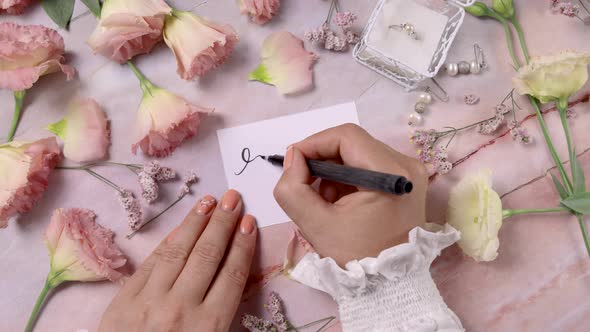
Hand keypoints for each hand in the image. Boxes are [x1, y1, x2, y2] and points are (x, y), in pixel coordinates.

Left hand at [99, 190, 256, 331]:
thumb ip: (221, 315)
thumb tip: (232, 275)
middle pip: (208, 255)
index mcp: (208, 326)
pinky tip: (181, 227)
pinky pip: (151, 262)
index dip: (242, 245)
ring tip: (210, 202)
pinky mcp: (124, 299)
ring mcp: (149, 301)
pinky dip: (169, 241)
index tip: (249, 223)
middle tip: (234, 198)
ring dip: (196, 223)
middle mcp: (181, 308)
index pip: (231, 274)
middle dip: (223, 223)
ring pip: (178, 251)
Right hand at [274, 124, 427, 265]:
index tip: (293, 162)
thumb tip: (293, 158)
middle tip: (304, 183)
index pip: (346, 136)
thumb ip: (293, 188)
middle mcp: (408, 166)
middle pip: (354, 143)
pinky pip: (369, 166)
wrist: (391, 286)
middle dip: (322, 160)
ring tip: (323, 199)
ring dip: (334, 170)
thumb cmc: (356, 257)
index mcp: (392, 173)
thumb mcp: (315, 225)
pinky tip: (339, 201)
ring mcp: (410, 174)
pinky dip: (348, 178)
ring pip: (359, 154)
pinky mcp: (407, 183)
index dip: (314, 143)